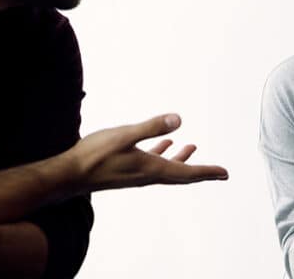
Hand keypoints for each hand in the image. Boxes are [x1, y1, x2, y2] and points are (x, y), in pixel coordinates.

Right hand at [66, 114, 228, 193]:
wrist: (68, 175)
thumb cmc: (94, 155)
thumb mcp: (125, 135)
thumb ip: (152, 127)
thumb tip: (179, 119)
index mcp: (152, 169)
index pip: (187, 173)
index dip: (208, 172)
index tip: (225, 174)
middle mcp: (148, 175)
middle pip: (182, 174)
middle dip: (202, 171)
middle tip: (220, 173)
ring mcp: (137, 174)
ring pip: (167, 169)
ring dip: (181, 160)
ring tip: (192, 147)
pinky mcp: (126, 171)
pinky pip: (152, 164)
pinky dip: (161, 155)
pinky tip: (161, 145)